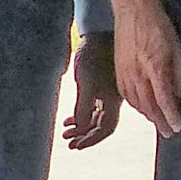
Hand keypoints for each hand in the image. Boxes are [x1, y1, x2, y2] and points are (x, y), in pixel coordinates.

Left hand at [62, 32, 121, 148]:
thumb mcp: (86, 83)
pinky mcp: (102, 85)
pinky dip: (82, 115)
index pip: (106, 128)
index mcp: (114, 100)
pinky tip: (70, 118)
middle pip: (102, 125)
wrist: (97, 33)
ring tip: (66, 132)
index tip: (77, 146)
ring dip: (81, 126)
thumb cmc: (92, 56)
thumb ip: (84, 107)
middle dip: (85, 135)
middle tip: (70, 143)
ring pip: (96, 116)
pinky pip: (94, 107)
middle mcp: (114, 99)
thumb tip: (81, 129)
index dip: (92, 139)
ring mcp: (108, 92)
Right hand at [115, 0, 180, 136]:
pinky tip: (142, 108)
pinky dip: (136, 105)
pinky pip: (126, 94)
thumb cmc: (157, 24)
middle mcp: (137, 73)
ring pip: (136, 102)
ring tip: (158, 122)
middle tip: (169, 133)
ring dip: (148, 115)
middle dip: (160, 122)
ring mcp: (125, 72)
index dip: (171, 116)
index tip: (178, 127)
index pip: (163, 99)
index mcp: (154, 66)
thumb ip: (178, 71)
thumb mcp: (175, 45)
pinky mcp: (118, 69)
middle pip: (149, 106)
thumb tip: (180, 93)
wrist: (132, 8)